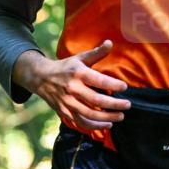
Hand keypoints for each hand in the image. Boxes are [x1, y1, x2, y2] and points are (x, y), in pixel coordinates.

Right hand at [12, 41, 130, 131]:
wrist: (41, 78)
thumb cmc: (65, 67)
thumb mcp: (79, 58)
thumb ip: (96, 53)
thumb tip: (110, 42)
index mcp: (78, 74)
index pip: (98, 80)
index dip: (113, 84)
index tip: (125, 87)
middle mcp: (72, 89)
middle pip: (96, 100)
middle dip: (114, 104)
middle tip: (128, 105)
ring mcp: (67, 102)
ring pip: (89, 114)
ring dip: (106, 118)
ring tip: (120, 117)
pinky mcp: (64, 111)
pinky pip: (80, 122)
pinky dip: (94, 126)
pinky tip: (107, 125)